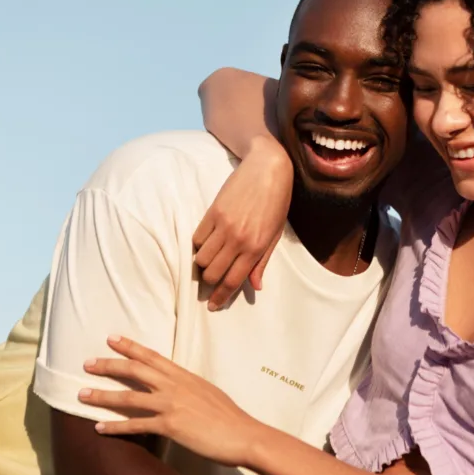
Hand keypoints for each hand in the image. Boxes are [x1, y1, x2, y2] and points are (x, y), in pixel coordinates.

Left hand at [80, 335, 265, 467]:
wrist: (242, 433)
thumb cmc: (229, 416)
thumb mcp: (207, 392)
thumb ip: (188, 388)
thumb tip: (176, 388)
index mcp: (185, 376)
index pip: (152, 356)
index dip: (130, 347)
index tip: (112, 339)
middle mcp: (175, 386)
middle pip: (135, 370)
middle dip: (109, 365)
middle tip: (87, 363)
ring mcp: (171, 405)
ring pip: (129, 397)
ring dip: (103, 395)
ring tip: (82, 395)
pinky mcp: (169, 426)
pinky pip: (135, 425)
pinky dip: (115, 426)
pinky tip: (99, 428)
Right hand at [193, 136, 292, 309]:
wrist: (267, 169)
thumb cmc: (276, 202)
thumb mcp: (274, 234)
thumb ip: (262, 261)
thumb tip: (255, 286)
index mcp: (256, 247)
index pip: (233, 281)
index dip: (221, 297)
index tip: (212, 305)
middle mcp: (238, 240)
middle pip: (213, 273)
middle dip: (209, 283)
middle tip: (209, 283)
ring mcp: (224, 226)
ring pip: (201, 258)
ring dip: (202, 265)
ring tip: (208, 262)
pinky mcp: (212, 213)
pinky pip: (197, 239)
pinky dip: (198, 246)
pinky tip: (205, 243)